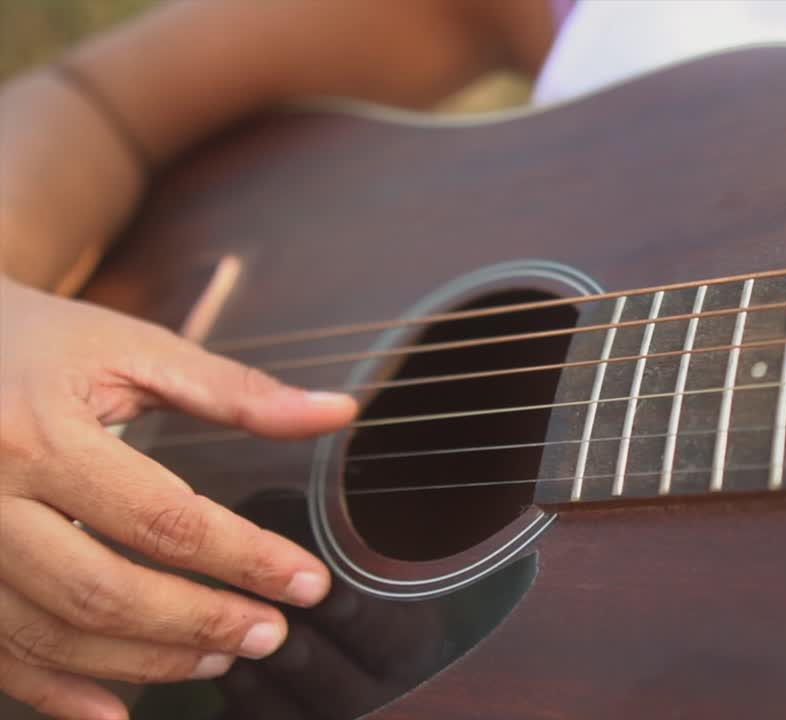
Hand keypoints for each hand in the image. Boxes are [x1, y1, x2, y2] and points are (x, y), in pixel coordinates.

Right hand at [0, 276, 355, 719]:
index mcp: (42, 435)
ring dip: (144, 661)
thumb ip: (235, 391)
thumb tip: (337, 414)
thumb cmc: (38, 344)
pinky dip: (54, 692)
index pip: (166, 519)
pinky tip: (114, 711)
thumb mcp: (132, 349)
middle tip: (270, 635)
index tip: (309, 583)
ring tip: (218, 658)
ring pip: (52, 633)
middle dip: (199, 623)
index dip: (247, 559)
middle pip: (105, 591)